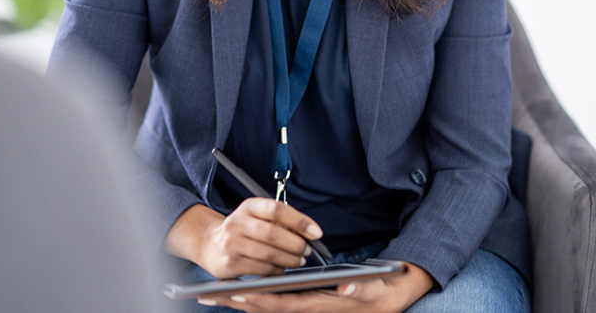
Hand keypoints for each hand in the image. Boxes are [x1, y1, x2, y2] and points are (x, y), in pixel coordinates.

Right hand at [165, 199, 323, 279]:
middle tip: (307, 250)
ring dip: (289, 259)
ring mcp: (232, 244)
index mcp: (249, 206)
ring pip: (268, 254)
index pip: (277, 210)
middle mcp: (238, 223)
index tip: (316, 232)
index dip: (300, 221)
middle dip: (296, 244)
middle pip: (273, 233)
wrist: (210, 244)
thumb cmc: (243, 230)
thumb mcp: (257, 216)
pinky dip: (276, 270)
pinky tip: (281, 268)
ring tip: (299, 260)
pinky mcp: (230, 263)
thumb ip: (280, 220)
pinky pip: (261, 269)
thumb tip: (309, 232)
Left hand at [199, 263, 434, 312]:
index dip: (259, 299)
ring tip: (215, 293)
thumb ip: (360, 288)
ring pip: (267, 306)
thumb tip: (346, 286)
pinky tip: (242, 291)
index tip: (237, 292)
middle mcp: (308, 308)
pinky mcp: (305, 301)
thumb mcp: (374, 288)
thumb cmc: (379, 291)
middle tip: (208, 294)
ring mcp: (305, 306)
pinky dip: (256, 297)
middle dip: (237, 302)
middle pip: (266, 308)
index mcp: (320, 305)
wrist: (388, 299)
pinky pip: (275, 301)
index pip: (283, 304)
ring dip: (241, 301)